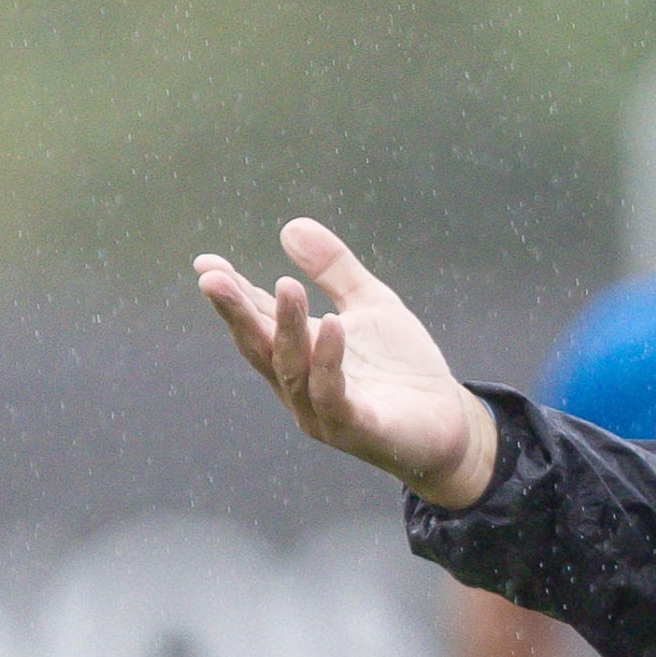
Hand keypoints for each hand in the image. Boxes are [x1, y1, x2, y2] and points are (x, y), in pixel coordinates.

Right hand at [192, 220, 497, 506]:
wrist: (450, 422)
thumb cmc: (402, 368)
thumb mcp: (371, 304)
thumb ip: (335, 270)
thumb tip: (291, 226)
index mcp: (299, 356)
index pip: (256, 322)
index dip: (231, 295)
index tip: (205, 264)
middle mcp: (299, 387)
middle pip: (258, 347)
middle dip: (235, 313)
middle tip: (213, 278)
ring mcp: (322, 413)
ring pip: (291, 370)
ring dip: (287, 328)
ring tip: (287, 287)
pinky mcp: (356, 429)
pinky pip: (333, 395)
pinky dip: (328, 361)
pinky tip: (332, 325)